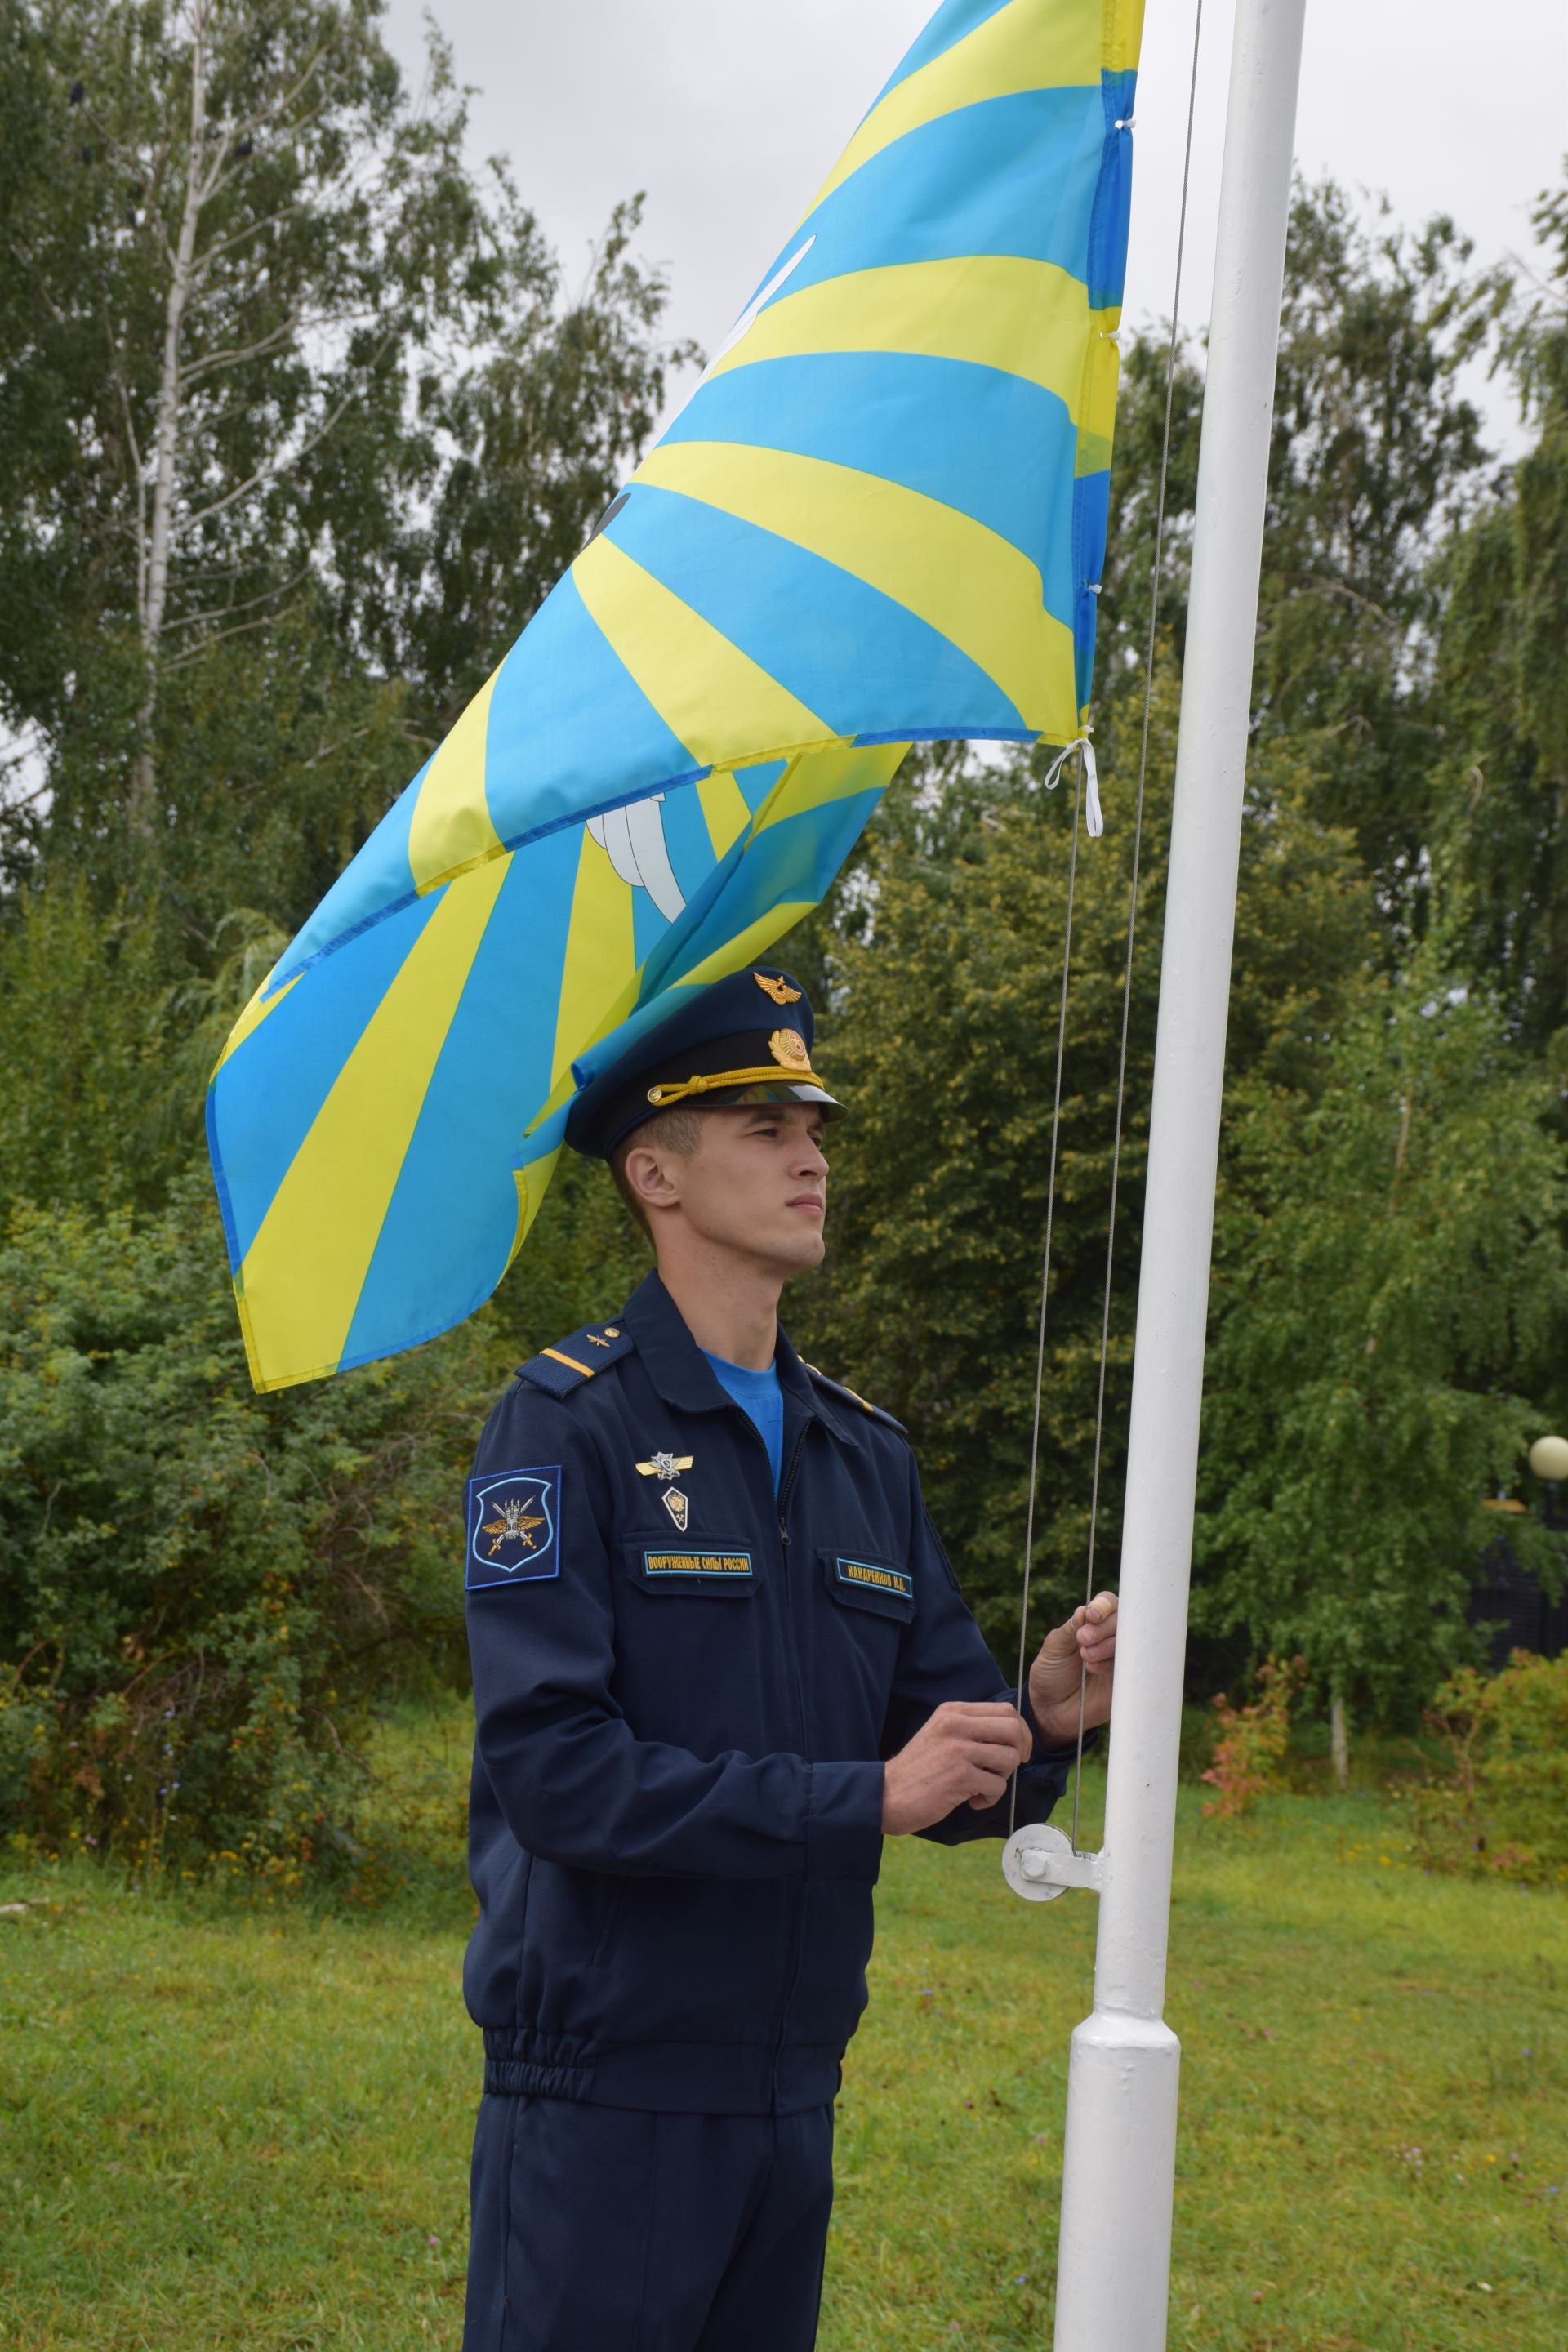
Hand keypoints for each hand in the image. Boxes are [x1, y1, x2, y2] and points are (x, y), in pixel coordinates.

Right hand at [881, 1700, 1032, 1835]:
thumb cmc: (919, 1769)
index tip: (1017, 1750)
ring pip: (1010, 1758)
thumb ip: (971, 1728)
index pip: (1006, 1709)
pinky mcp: (960, 1776)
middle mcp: (956, 1724)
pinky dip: (989, 1798)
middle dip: (1018, 1753)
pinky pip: (998, 1786)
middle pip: (1013, 1729)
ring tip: (981, 1786)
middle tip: (1004, 1770)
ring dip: (1002, 1778)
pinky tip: (971, 1800)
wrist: (888, 1794)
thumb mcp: (941, 1733)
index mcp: (953, 1711)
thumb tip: (1015, 1735)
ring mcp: (958, 1749)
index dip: (1020, 1732)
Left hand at [1027, 1592, 1117, 1746]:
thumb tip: (1085, 1609)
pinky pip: (1130, 1666)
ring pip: (1128, 1641)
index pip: (1108, 1604)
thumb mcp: (1053, 1648)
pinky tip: (1094, 1669)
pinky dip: (1113, 1664)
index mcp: (1092, 1624)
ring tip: (1085, 1657)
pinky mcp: (1124, 1680)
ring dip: (1107, 1645)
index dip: (1104, 1605)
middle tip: (1083, 1640)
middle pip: (1123, 1620)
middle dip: (1104, 1627)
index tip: (1092, 1615)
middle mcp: (1109, 1638)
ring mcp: (1119, 1659)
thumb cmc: (1051, 1674)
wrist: (1051, 1710)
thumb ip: (1069, 1629)